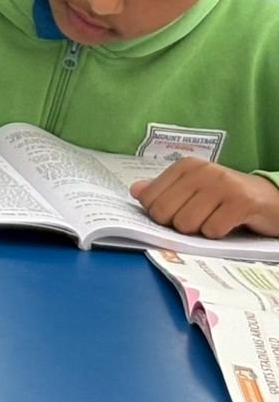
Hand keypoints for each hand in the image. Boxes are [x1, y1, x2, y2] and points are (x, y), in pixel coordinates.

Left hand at [131, 160, 278, 238]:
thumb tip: (136, 191)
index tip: (177, 214)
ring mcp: (221, 184)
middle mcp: (201, 170)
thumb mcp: (195, 190)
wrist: (271, 200)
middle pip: (163, 213)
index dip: (159, 215)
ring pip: (186, 223)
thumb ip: (165, 190)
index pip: (149, 199)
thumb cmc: (227, 197)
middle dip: (176, 225)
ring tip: (213, 221)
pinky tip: (228, 224)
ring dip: (199, 231)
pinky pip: (212, 230)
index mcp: (185, 166)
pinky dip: (218, 235)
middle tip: (197, 221)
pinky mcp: (241, 202)